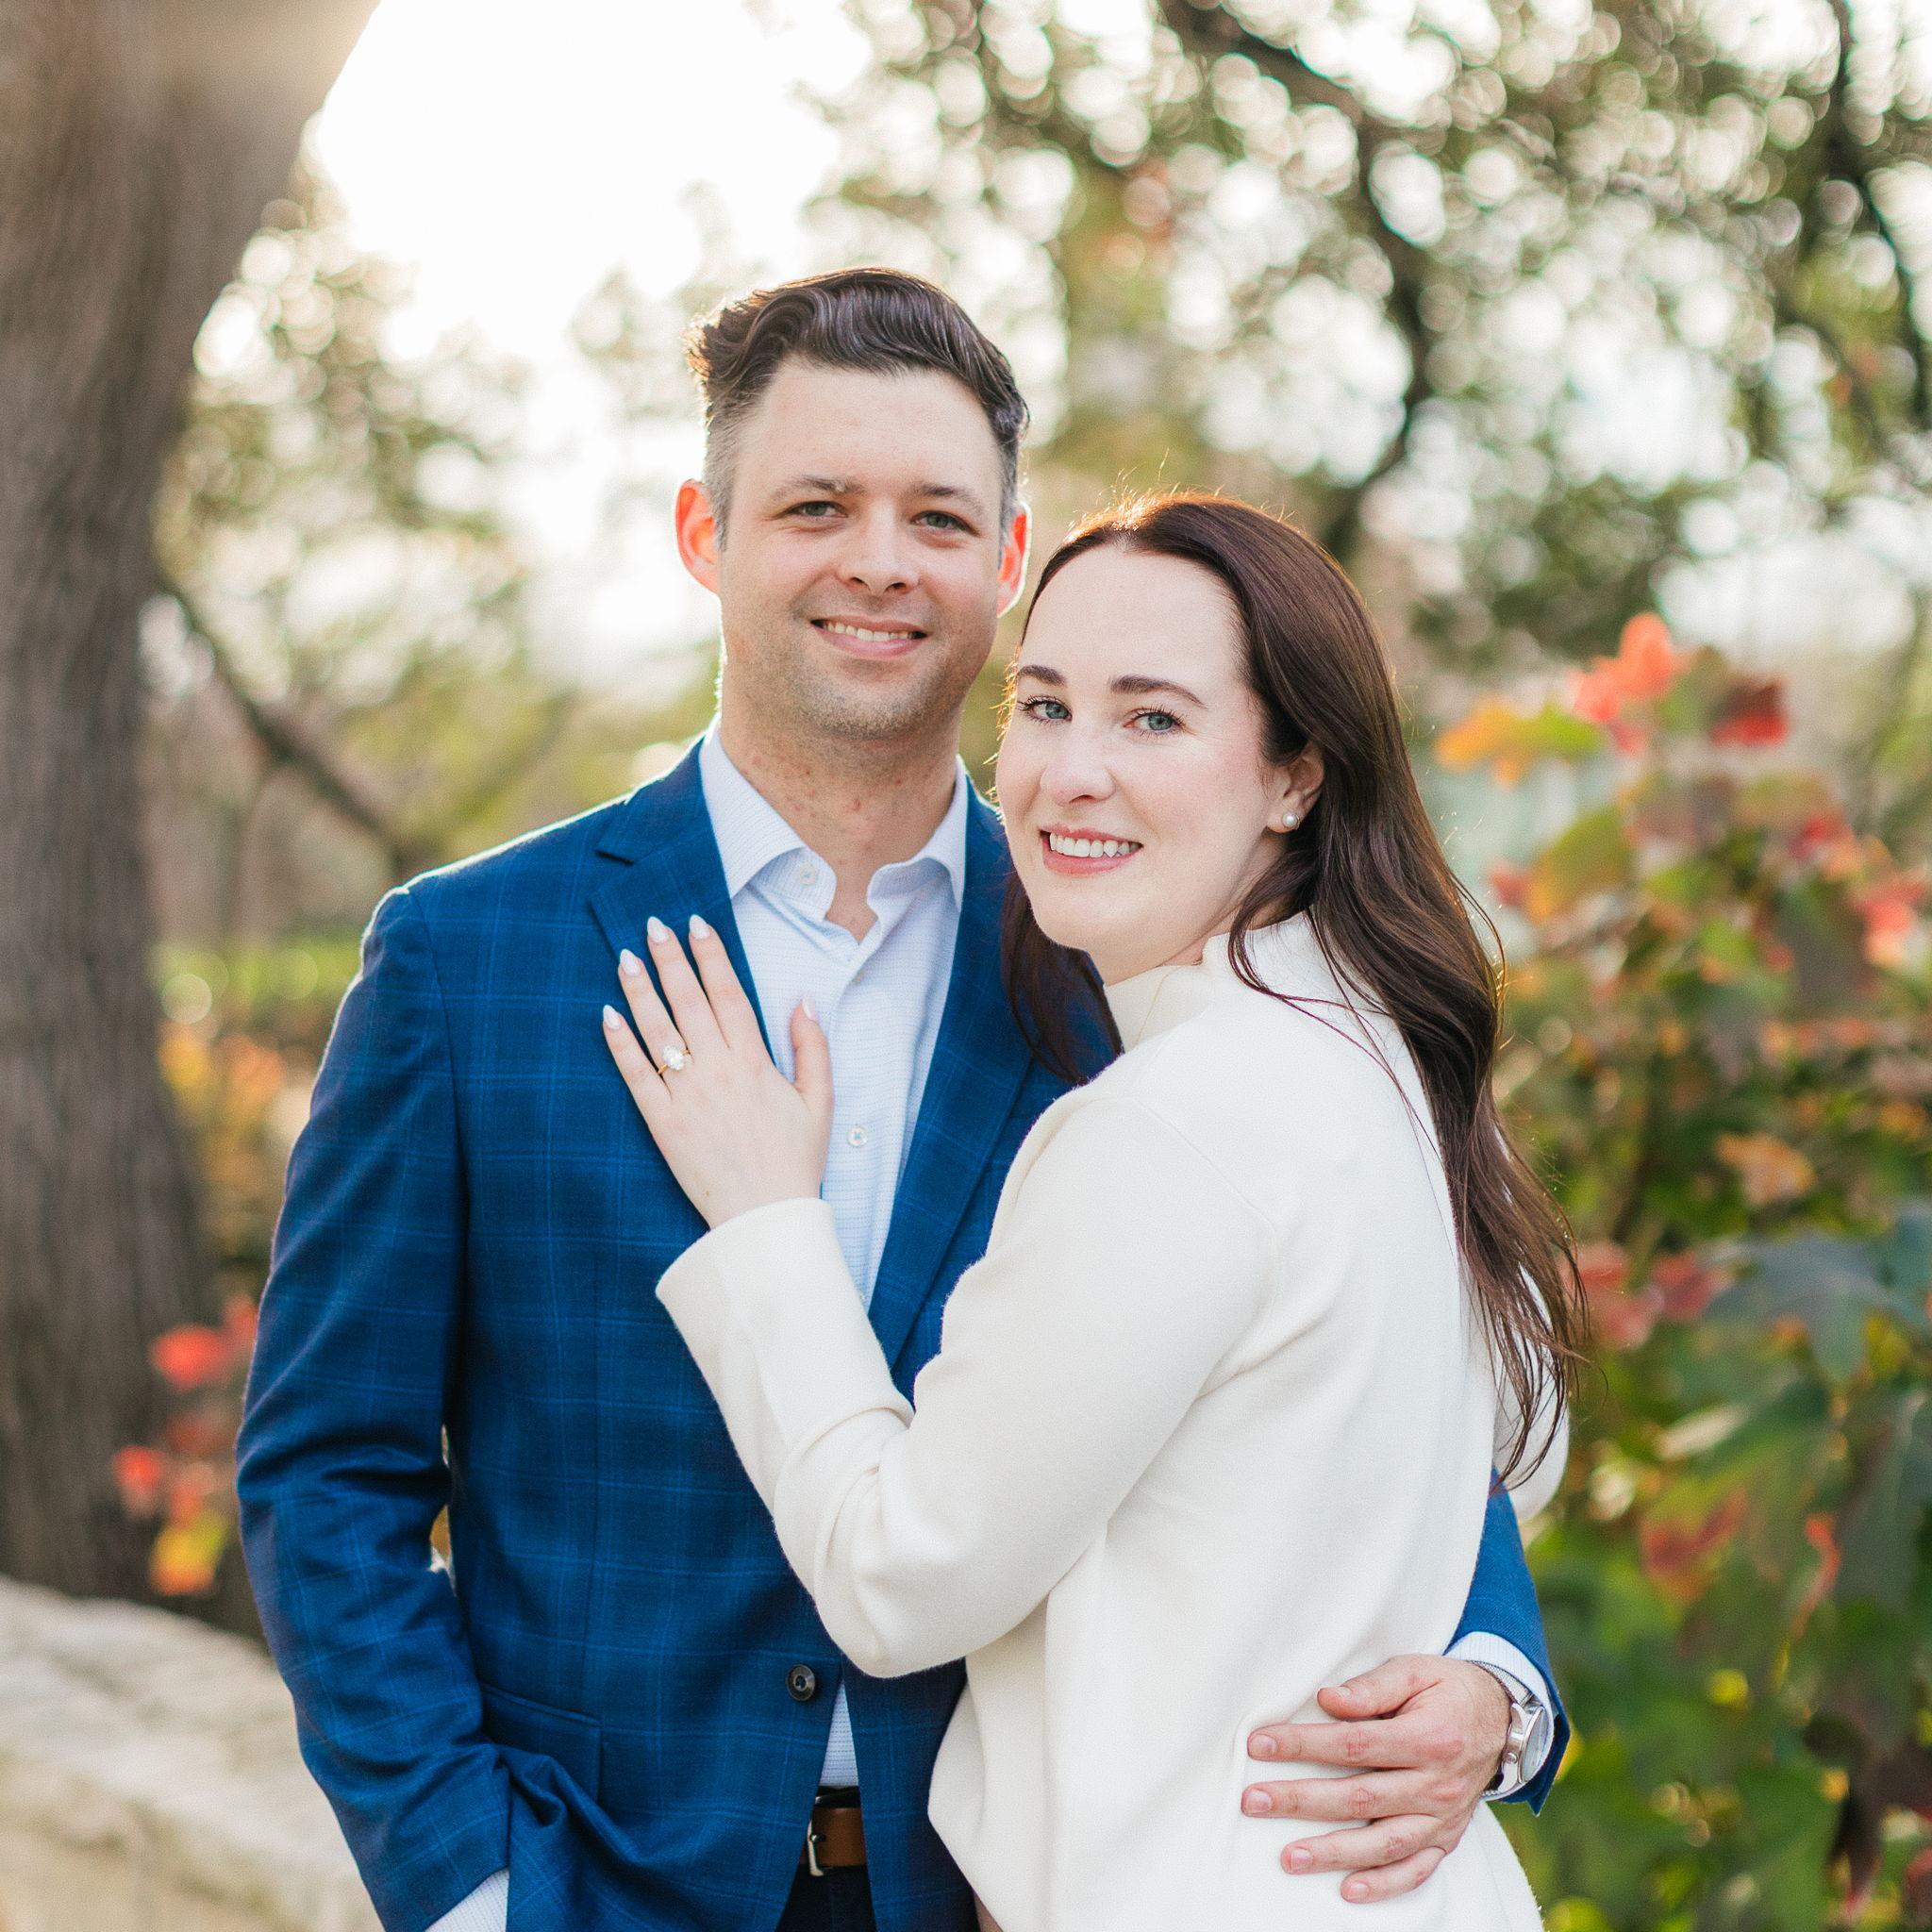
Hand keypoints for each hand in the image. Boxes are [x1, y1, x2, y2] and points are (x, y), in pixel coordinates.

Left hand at [602, 914, 831, 1225]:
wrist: (764, 1217)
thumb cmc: (795, 1161)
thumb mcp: (820, 1102)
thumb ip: (813, 1048)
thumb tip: (804, 1000)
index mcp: (755, 1063)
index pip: (729, 994)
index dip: (711, 956)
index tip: (697, 924)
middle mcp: (717, 1072)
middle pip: (688, 1002)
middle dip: (670, 959)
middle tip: (652, 924)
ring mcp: (685, 1097)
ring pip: (658, 1031)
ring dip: (640, 990)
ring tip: (625, 956)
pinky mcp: (661, 1124)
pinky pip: (635, 1075)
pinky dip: (620, 1043)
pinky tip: (607, 1014)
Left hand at [1240, 1656, 1509, 1902]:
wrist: (1504, 1721)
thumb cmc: (1447, 1689)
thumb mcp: (1415, 1671)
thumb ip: (1371, 1687)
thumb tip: (1326, 1700)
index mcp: (1429, 1738)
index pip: (1354, 1745)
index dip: (1304, 1746)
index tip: (1260, 1744)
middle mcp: (1438, 1785)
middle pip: (1359, 1798)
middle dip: (1301, 1801)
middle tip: (1254, 1801)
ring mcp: (1444, 1818)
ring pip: (1383, 1843)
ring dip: (1334, 1853)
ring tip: (1289, 1857)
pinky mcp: (1447, 1838)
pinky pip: (1416, 1870)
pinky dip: (1384, 1885)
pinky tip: (1348, 1890)